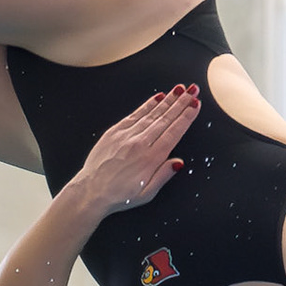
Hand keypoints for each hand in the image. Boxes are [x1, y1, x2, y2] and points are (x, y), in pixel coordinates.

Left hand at [71, 85, 200, 215]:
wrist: (91, 191)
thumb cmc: (118, 195)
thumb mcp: (147, 193)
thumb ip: (164, 175)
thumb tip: (178, 162)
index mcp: (150, 159)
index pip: (173, 132)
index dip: (186, 117)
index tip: (195, 105)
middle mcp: (140, 144)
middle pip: (165, 119)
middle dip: (181, 102)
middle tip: (193, 90)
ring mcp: (126, 136)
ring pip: (152, 114)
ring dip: (168, 100)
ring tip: (180, 90)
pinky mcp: (114, 132)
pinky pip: (135, 115)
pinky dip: (147, 105)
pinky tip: (157, 97)